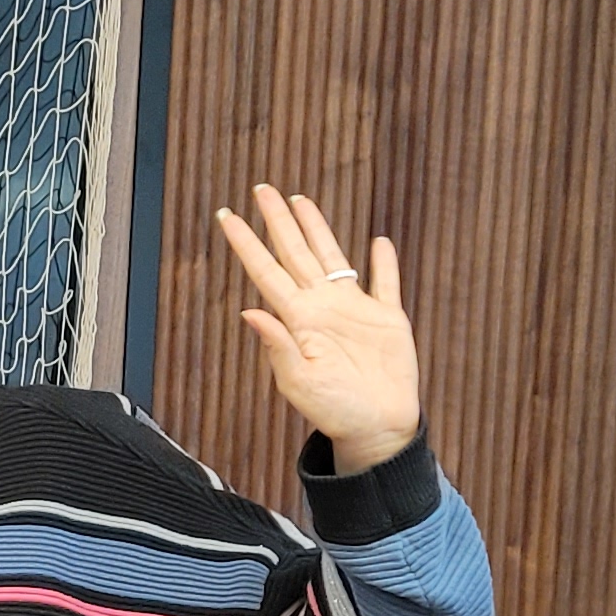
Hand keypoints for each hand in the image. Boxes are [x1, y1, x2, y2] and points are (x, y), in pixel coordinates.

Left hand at [216, 185, 420, 472]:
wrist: (376, 428)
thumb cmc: (332, 411)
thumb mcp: (299, 381)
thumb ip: (277, 346)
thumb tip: (249, 311)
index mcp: (298, 319)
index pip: (266, 271)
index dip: (247, 243)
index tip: (226, 216)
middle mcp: (322, 306)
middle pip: (295, 253)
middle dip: (278, 221)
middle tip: (261, 188)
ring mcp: (355, 310)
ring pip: (333, 256)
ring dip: (318, 228)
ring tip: (301, 200)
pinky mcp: (388, 319)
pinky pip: (386, 283)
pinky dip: (383, 262)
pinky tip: (378, 241)